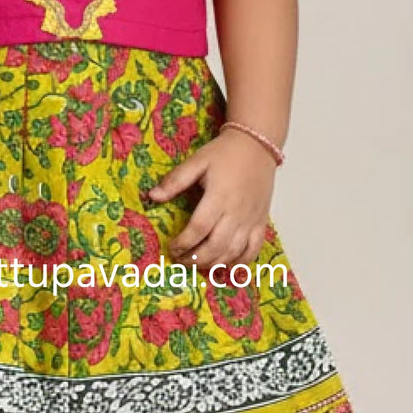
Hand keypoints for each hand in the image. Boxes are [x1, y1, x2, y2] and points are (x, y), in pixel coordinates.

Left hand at [147, 129, 275, 274]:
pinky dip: (239, 263)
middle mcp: (237, 213)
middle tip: (180, 261)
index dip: (183, 243)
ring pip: (233, 253)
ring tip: (197, 264)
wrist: (257, 145)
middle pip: (216, 247)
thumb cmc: (225, 153)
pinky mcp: (261, 223)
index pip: (198, 229)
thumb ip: (175, 181)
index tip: (171, 247)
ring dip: (213, 264)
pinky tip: (225, 266)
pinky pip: (253, 251)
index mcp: (219, 197)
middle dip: (195, 259)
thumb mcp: (197, 161)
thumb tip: (152, 197)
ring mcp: (251, 220)